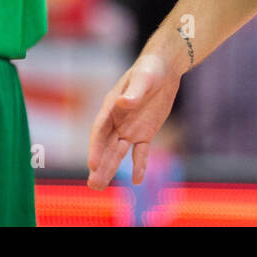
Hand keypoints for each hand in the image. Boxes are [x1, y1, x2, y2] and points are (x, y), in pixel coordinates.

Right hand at [87, 53, 180, 190]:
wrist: (164, 69)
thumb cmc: (149, 69)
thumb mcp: (143, 79)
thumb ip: (133, 93)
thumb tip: (122, 103)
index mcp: (110, 108)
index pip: (100, 132)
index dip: (95, 148)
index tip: (92, 165)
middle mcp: (116, 121)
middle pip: (106, 147)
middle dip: (100, 166)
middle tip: (93, 186)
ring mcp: (130, 129)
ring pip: (118, 153)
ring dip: (111, 169)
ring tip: (99, 187)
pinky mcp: (144, 133)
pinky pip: (140, 152)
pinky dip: (139, 165)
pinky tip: (138, 180)